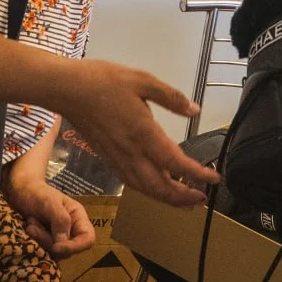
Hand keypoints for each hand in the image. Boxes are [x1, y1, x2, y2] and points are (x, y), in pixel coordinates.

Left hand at [5, 182, 95, 258]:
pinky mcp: (46, 242)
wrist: (21, 191)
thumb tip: (61, 244)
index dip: (76, 247)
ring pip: (55, 253)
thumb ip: (60, 220)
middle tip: (33, 227)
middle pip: (69, 250)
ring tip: (30, 225)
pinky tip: (28, 228)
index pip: (88, 239)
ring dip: (40, 241)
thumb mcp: (49, 202)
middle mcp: (71, 230)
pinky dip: (35, 242)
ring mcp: (58, 238)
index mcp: (78, 218)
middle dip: (49, 242)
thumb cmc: (37, 192)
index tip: (56, 247)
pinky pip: (44, 251)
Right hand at [57, 59, 218, 207]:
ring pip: (144, 189)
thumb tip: (194, 110)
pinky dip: (148, 191)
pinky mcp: (107, 159)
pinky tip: (155, 188)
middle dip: (183, 197)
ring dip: (166, 199)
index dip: (196, 174)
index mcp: (143, 133)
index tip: (214, 178)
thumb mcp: (143, 80)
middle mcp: (131, 152)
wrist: (67, 90)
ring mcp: (117, 158)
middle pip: (159, 187)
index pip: (175, 163)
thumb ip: (171, 97)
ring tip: (185, 201)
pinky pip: (131, 183)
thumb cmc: (104, 81)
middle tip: (202, 198)